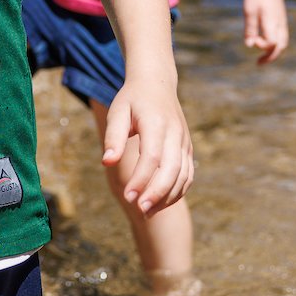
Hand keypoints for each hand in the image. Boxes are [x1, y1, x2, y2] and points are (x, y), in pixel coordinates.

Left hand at [99, 76, 193, 214]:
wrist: (157, 83)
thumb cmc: (132, 99)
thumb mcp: (117, 111)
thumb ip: (113, 137)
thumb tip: (107, 162)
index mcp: (157, 123)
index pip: (152, 157)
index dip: (142, 179)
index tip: (128, 197)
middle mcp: (175, 134)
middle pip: (172, 170)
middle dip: (157, 193)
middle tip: (140, 211)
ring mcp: (184, 142)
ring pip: (183, 176)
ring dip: (167, 197)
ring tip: (146, 212)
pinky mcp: (187, 149)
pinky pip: (187, 175)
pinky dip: (176, 192)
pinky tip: (159, 203)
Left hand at [243, 0, 288, 64]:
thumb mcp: (249, 12)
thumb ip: (250, 29)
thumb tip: (249, 45)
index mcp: (272, 22)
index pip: (272, 43)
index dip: (262, 46)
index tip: (253, 39)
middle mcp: (280, 24)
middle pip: (280, 47)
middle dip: (270, 57)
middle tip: (258, 63)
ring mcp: (282, 23)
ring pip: (283, 43)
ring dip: (273, 52)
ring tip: (262, 59)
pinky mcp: (281, 21)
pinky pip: (282, 38)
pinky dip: (275, 45)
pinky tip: (265, 45)